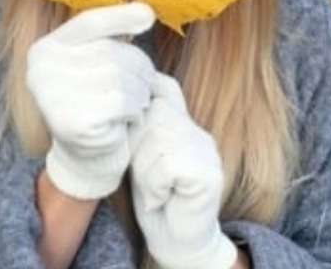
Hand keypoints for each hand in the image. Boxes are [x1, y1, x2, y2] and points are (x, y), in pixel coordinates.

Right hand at [26, 1, 155, 199]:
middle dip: (138, 68)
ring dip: (139, 91)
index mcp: (44, 50)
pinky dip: (134, 110)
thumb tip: (146, 10)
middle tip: (141, 86)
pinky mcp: (72, 122)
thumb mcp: (95, 65)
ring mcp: (53, 96)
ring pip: (121, 76)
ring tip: (132, 104)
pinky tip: (125, 120)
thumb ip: (109, 37)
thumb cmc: (97, 103)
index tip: (148, 15)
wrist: (86, 159)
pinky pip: (123, 102)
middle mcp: (41, 70)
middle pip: (111, 51)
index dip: (120, 16)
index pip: (88, 23)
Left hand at [129, 73, 237, 268]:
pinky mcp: (208, 174)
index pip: (166, 89)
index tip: (133, 109)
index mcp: (183, 125)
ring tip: (154, 191)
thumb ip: (141, 131)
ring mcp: (207, 152)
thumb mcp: (142, 158)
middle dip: (138, 149)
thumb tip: (122, 100)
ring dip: (146, 172)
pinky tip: (162, 198)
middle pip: (156, 115)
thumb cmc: (155, 199)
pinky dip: (156, 185)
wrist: (176, 241)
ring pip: (159, 141)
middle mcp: (198, 133)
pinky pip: (168, 165)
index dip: (148, 91)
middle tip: (145, 178)